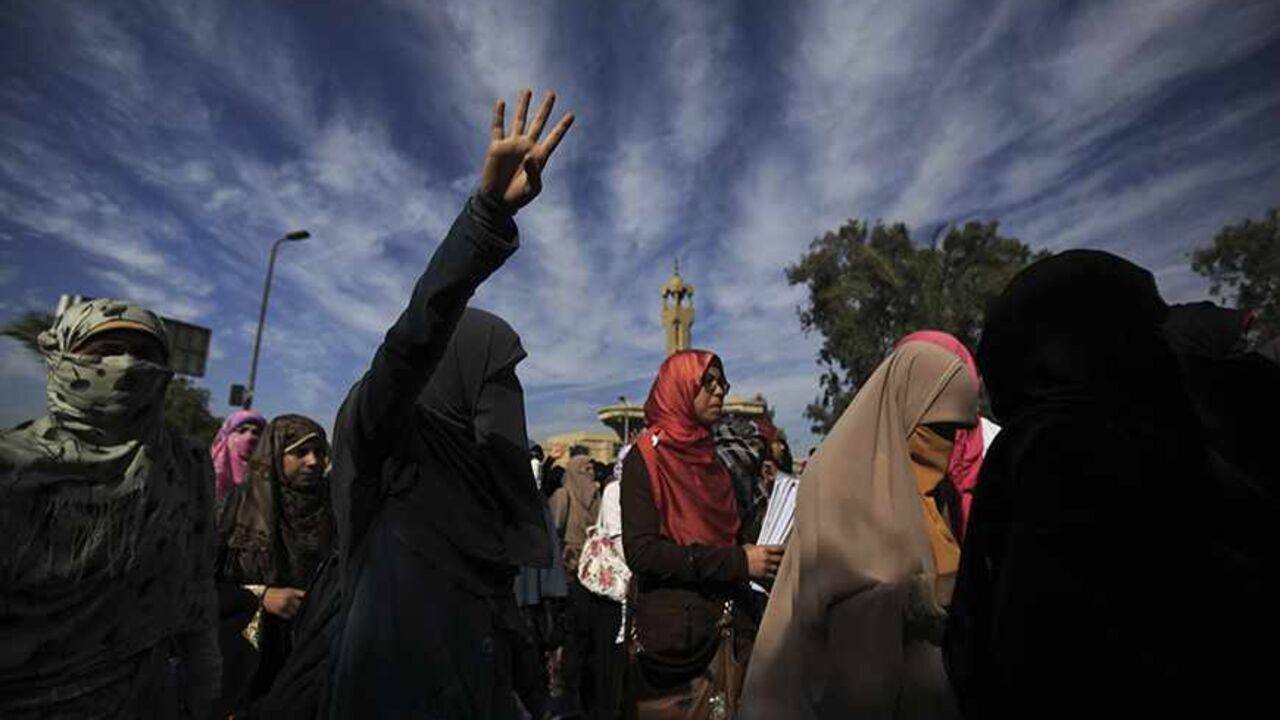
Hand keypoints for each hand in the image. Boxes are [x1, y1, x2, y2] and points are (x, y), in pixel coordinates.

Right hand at [262, 587, 305, 619]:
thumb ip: (297, 594)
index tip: (310, 602)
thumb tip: (306, 598)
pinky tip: (289, 614)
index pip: (304, 595)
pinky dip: (290, 616)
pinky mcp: (279, 611)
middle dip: (302, 607)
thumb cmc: (277, 593)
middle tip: (303, 609)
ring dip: (296, 612)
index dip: (308, 599)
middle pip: (300, 605)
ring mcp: (284, 605)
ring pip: (295, 612)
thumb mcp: (288, 590)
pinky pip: (288, 616)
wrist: (265, 596)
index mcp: (291, 592)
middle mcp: (288, 598)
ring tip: (296, 612)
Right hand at [479, 88, 574, 211]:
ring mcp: (512, 145)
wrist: (498, 202)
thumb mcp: (532, 189)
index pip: (553, 138)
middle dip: (546, 109)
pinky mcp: (497, 147)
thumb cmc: (518, 198)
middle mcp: (527, 147)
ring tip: (528, 90)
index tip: (571, 115)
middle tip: (552, 93)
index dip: (562, 127)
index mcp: (539, 156)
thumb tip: (529, 155)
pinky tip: (501, 102)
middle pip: (539, 123)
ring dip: (523, 106)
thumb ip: (534, 172)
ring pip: (519, 120)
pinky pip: (498, 128)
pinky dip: (499, 115)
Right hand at [744, 544, 784, 580]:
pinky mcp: (763, 574)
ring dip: (780, 567)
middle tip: (785, 558)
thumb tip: (760, 548)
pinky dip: (775, 575)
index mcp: (764, 549)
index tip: (785, 550)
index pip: (778, 548)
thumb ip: (759, 547)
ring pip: (778, 567)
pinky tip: (776, 574)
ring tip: (782, 567)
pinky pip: (772, 575)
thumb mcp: (751, 546)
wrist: (736, 562)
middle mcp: (767, 558)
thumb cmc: (741, 554)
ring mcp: (765, 566)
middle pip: (780, 558)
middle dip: (783, 558)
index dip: (783, 549)